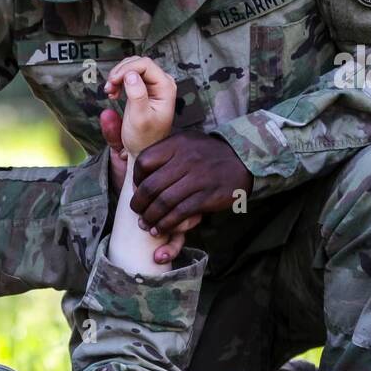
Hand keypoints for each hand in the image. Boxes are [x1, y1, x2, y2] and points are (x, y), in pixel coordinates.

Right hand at [103, 56, 177, 155]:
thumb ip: (137, 95)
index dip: (127, 69)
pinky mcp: (143, 88)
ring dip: (118, 76)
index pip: (146, 64)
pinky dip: (118, 80)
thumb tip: (131, 75)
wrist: (143, 149)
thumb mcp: (140, 118)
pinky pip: (129, 75)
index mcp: (165, 87)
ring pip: (132, 67)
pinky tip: (113, 92)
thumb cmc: (144, 138)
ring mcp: (152, 85)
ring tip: (110, 91)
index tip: (114, 80)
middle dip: (121, 71)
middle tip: (110, 86)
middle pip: (138, 62)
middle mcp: (161, 83)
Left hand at [130, 130, 251, 234]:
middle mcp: (186, 159)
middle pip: (150, 186)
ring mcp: (198, 178)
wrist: (243, 159)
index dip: (135, 179)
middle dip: (138, 204)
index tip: (136, 189)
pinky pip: (180, 213)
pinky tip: (159, 229)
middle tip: (136, 212)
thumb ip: (162, 151)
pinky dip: (166, 224)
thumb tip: (128, 162)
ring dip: (150, 218)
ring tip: (145, 224)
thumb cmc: (206, 153)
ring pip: (163, 202)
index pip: (144, 162)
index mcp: (176, 144)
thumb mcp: (184, 141)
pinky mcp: (208, 196)